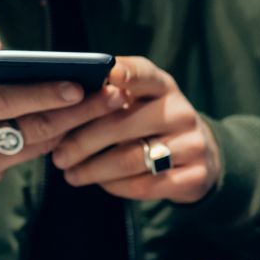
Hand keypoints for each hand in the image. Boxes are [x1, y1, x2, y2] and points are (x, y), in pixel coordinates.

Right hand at [0, 32, 121, 197]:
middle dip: (80, 113)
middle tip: (113, 98)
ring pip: (37, 145)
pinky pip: (23, 157)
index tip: (79, 86)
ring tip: (104, 109)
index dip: (47, 95)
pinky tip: (71, 124)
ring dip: (72, 127)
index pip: (9, 101)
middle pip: (36, 127)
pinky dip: (47, 140)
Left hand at [51, 57, 221, 202]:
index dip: (127, 73)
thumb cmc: (153, 123)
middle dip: (84, 141)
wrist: (201, 153)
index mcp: (164, 87)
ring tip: (71, 174)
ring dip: (94, 169)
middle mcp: (181, 112)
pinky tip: (100, 183)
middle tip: (59, 155)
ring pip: (131, 159)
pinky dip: (115, 186)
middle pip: (124, 125)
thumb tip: (63, 101)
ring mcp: (192, 144)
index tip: (107, 74)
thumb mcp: (142, 101)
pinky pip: (145, 185)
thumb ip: (112, 96)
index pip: (145, 74)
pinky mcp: (195, 176)